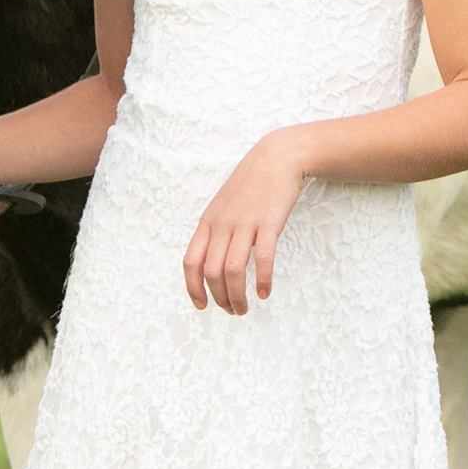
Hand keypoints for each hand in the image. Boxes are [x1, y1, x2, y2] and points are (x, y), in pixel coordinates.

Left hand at [182, 132, 305, 314]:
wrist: (276, 157)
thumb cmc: (250, 184)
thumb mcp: (223, 206)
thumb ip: (216, 231)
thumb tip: (212, 262)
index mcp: (208, 222)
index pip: (191, 262)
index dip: (193, 288)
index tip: (201, 306)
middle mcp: (222, 224)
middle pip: (211, 272)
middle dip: (220, 298)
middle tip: (232, 310)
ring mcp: (245, 223)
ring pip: (232, 270)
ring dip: (237, 295)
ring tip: (245, 308)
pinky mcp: (269, 222)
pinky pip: (262, 258)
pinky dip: (262, 280)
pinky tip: (264, 292)